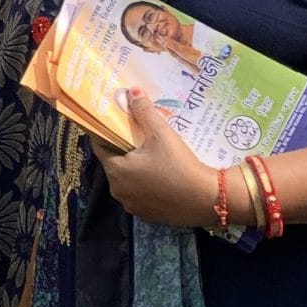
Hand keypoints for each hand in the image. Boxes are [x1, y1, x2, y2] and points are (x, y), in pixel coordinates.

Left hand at [88, 89, 217, 228]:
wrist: (207, 199)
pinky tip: (160, 175)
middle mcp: (118, 191)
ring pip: (127, 180)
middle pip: (114, 163)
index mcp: (116, 170)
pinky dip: (145, 184)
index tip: (113, 122)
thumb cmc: (179, 165)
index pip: (99, 147)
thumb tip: (132, 91)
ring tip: (150, 154)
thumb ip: (144, 111)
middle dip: (122, 150)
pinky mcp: (147, 215)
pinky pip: (140, 194)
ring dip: (134, 168)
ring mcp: (132, 205)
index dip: (105, 132)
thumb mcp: (161, 134)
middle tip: (137, 135)